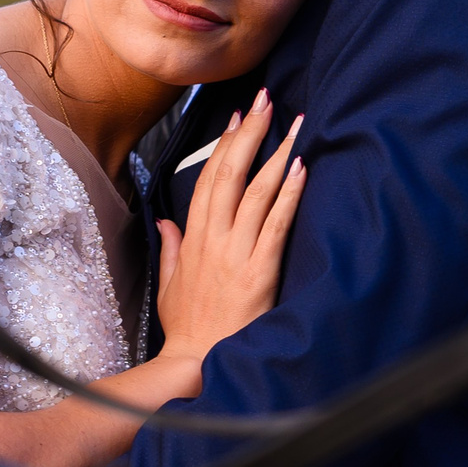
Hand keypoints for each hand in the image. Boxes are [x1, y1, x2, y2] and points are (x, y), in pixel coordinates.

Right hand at [155, 88, 307, 368]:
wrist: (198, 365)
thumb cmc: (189, 332)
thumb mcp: (169, 287)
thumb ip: (170, 249)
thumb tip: (167, 222)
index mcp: (193, 241)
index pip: (208, 181)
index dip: (224, 146)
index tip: (237, 118)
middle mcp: (213, 240)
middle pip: (230, 173)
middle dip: (250, 133)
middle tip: (265, 101)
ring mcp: (235, 253)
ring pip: (255, 191)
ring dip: (276, 153)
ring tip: (293, 123)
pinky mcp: (258, 271)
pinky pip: (275, 224)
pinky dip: (288, 194)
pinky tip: (300, 168)